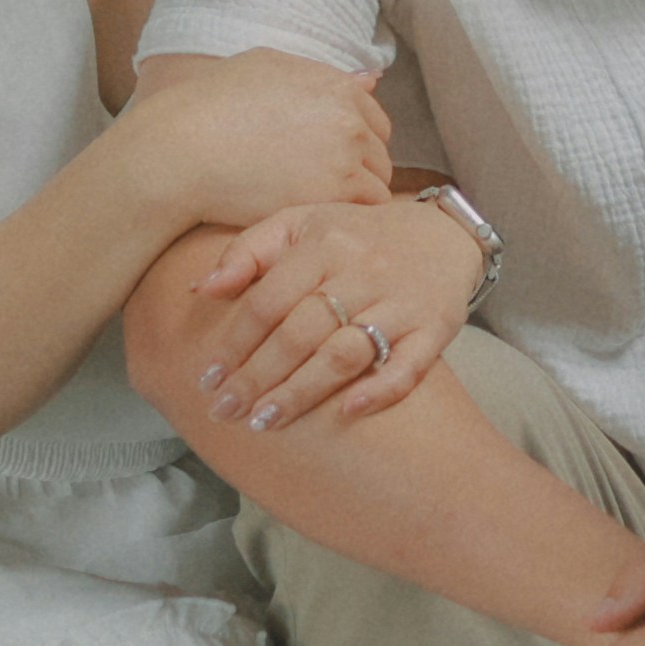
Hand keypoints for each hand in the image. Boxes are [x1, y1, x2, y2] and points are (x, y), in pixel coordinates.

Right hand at [112, 51, 395, 236]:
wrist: (180, 149)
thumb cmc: (210, 106)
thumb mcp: (266, 69)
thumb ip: (323, 76)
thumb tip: (372, 79)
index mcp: (336, 85)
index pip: (374, 121)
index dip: (351, 144)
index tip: (322, 161)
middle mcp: (349, 117)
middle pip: (378, 155)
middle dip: (356, 171)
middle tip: (314, 188)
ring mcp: (345, 156)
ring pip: (376, 186)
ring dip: (351, 198)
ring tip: (312, 206)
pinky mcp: (334, 194)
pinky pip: (362, 212)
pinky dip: (344, 218)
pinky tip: (313, 218)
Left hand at [170, 188, 483, 436]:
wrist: (444, 234)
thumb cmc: (357, 236)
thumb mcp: (301, 224)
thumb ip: (248, 250)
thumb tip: (201, 289)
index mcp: (323, 243)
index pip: (267, 302)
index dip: (233, 343)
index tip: (207, 378)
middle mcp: (362, 271)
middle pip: (299, 333)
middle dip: (256, 378)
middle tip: (225, 411)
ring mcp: (400, 302)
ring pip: (344, 354)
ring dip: (301, 392)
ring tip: (265, 422)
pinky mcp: (436, 328)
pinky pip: (409, 366)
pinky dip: (378, 391)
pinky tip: (346, 412)